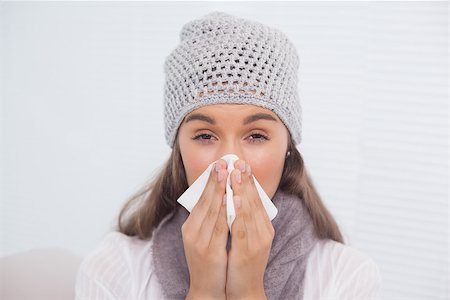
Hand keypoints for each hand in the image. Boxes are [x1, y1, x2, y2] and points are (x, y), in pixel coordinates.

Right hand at [182, 159, 228, 299]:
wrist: (207, 289)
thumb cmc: (209, 263)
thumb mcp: (205, 238)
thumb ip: (210, 220)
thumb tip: (221, 198)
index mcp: (191, 227)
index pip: (201, 199)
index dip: (210, 181)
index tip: (219, 164)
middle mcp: (192, 231)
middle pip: (205, 201)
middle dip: (215, 180)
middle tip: (223, 162)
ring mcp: (200, 241)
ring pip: (212, 211)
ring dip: (220, 190)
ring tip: (227, 173)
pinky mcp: (209, 250)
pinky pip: (219, 227)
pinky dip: (225, 211)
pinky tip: (232, 199)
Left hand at [225, 159, 273, 299]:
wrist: (244, 290)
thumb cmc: (242, 262)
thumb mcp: (246, 237)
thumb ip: (243, 219)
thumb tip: (235, 198)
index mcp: (263, 227)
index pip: (257, 199)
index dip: (250, 181)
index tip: (242, 164)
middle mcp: (263, 231)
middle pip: (254, 201)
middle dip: (246, 180)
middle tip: (239, 161)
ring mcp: (257, 241)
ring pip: (249, 211)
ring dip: (242, 191)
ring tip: (236, 173)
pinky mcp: (247, 251)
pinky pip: (242, 228)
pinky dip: (239, 213)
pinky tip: (235, 199)